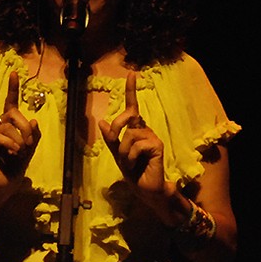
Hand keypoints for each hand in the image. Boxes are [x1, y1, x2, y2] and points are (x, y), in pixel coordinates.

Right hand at [0, 71, 40, 194]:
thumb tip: (34, 120)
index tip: (14, 72)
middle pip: (13, 115)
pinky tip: (13, 153)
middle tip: (29, 145)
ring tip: (19, 154)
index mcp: (9, 126)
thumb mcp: (30, 150)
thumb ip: (34, 136)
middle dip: (25, 129)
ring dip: (18, 141)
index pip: (10, 104)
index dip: (12, 88)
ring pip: (6, 127)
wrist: (6, 186)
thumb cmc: (17, 167)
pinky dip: (8, 144)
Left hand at [99, 72, 167, 198]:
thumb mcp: (117, 154)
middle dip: (117, 129)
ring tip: (131, 162)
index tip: (131, 73)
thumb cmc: (133, 171)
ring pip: (129, 135)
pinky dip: (132, 157)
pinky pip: (137, 145)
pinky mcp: (158, 145)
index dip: (131, 90)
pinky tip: (138, 164)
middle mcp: (145, 129)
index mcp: (135, 129)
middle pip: (127, 117)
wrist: (145, 188)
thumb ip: (111, 139)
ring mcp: (152, 136)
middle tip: (117, 146)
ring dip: (124, 152)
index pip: (132, 107)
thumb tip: (102, 121)